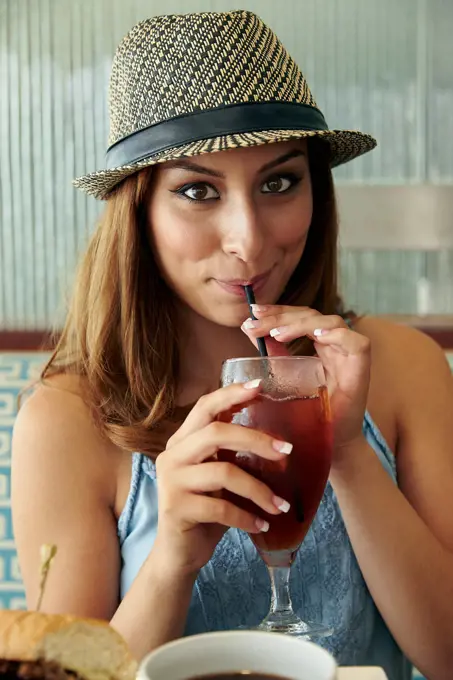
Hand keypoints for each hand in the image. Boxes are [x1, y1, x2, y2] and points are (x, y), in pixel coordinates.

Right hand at [153, 382, 291, 576]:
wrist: (178, 554)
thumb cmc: (206, 510)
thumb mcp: (219, 476)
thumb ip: (234, 454)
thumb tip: (279, 440)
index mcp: (183, 441)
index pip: (205, 407)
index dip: (231, 394)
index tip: (260, 387)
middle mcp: (172, 455)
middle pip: (216, 433)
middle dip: (255, 439)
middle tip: (287, 450)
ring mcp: (171, 481)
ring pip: (223, 472)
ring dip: (259, 489)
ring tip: (280, 506)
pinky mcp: (176, 509)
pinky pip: (220, 508)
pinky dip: (247, 517)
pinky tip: (262, 525)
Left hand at [241, 305, 370, 451]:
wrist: (332, 444)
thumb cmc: (312, 414)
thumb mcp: (285, 379)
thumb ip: (272, 353)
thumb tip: (248, 328)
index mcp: (320, 345)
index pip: (299, 317)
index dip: (277, 311)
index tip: (252, 312)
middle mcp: (336, 345)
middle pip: (311, 315)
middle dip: (282, 315)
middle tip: (257, 320)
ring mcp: (350, 354)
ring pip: (331, 322)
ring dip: (302, 324)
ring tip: (277, 333)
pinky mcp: (362, 368)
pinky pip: (356, 342)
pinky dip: (337, 335)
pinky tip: (316, 336)